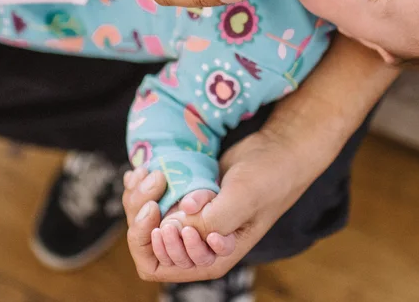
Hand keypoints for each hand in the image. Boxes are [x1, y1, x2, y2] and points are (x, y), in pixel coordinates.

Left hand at [123, 129, 309, 282]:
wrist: (277, 152)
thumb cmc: (267, 180)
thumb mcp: (242, 200)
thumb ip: (211, 220)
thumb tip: (172, 226)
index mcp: (212, 257)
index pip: (164, 267)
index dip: (157, 245)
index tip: (168, 215)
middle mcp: (197, 243)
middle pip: (149, 246)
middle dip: (144, 219)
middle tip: (156, 188)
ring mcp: (190, 219)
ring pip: (146, 222)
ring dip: (140, 200)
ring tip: (151, 175)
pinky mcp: (185, 199)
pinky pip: (152, 201)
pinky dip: (142, 188)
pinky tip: (140, 172)